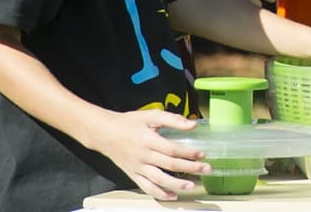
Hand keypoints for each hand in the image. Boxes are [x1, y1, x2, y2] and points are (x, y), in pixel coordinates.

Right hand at [87, 108, 208, 201]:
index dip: (188, 153)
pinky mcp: (133, 175)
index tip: (202, 154)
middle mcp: (143, 156)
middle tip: (206, 169)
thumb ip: (172, 119)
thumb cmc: (128, 123)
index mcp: (148, 140)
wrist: (104, 133)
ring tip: (191, 186)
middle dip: (190, 168)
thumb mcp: (150, 115)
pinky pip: (146, 187)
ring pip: (159, 180)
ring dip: (176, 184)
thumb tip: (191, 124)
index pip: (172, 149)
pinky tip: (172, 195)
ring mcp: (137, 168)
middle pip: (169, 165)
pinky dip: (159, 193)